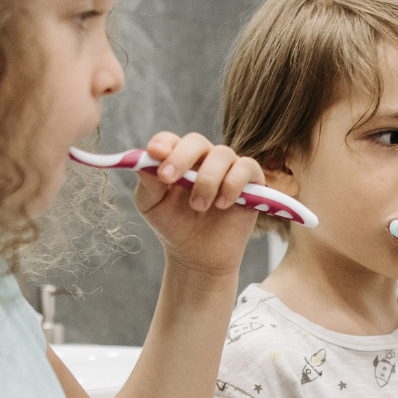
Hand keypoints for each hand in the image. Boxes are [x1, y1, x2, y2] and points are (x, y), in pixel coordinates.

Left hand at [133, 131, 262, 286]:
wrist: (199, 257)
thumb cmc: (174, 227)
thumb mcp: (152, 206)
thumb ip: (148, 182)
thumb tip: (146, 159)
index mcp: (177, 159)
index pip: (171, 140)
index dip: (163, 143)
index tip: (154, 154)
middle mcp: (203, 159)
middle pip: (196, 142)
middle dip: (181, 157)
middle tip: (169, 179)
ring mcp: (227, 168)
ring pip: (222, 154)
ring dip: (207, 180)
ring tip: (198, 206)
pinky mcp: (250, 182)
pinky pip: (247, 167)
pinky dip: (233, 183)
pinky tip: (222, 204)